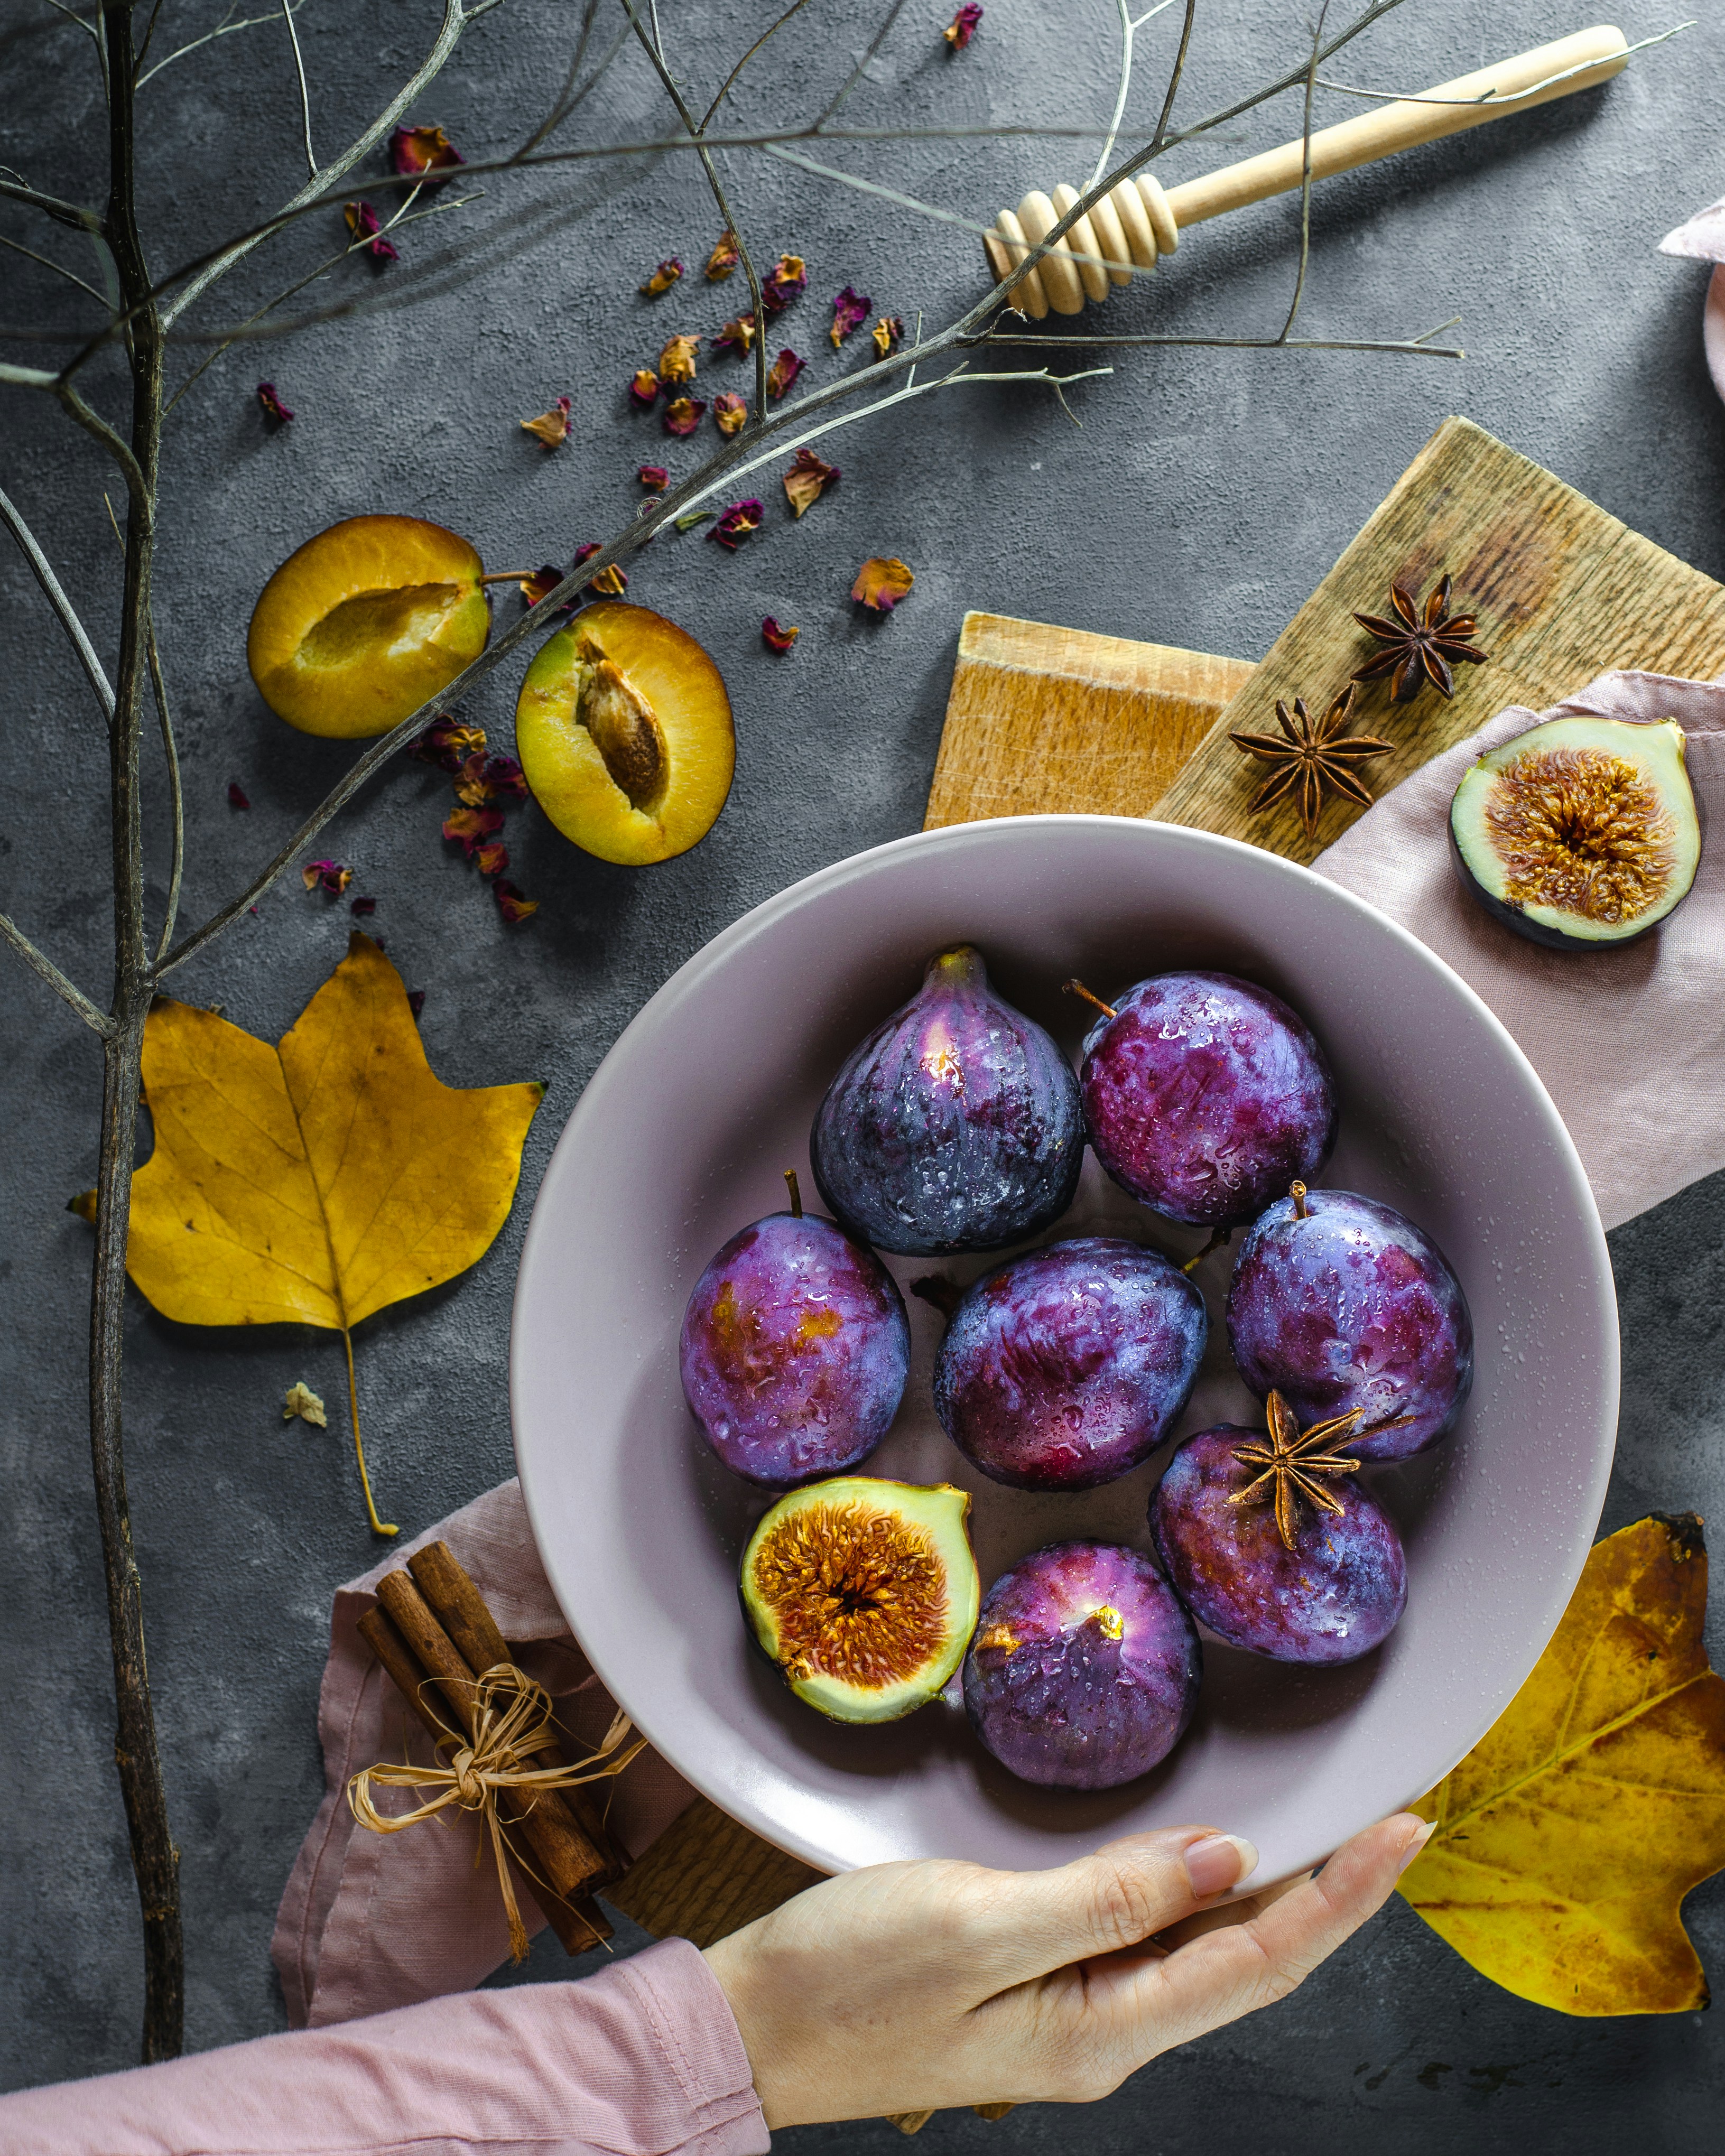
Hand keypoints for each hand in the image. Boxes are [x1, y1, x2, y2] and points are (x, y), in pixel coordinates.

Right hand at [704, 1811, 1431, 2126]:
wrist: (757, 2027)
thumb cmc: (849, 1979)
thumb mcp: (977, 1927)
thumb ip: (1106, 1898)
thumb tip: (1220, 1861)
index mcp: (1104, 2034)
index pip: (1259, 1957)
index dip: (1340, 1893)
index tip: (1404, 1829)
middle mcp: (1106, 2036)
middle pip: (1247, 1959)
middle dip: (1329, 1892)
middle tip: (1393, 1821)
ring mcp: (1074, 2017)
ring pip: (1203, 1950)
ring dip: (1272, 1893)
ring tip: (1332, 1836)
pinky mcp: (1039, 1987)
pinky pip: (1148, 1939)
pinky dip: (1198, 1891)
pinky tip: (1210, 1859)